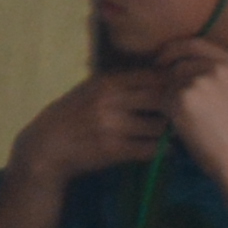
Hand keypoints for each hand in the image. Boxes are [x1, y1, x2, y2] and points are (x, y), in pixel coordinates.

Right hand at [7, 63, 176, 191]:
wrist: (45, 146)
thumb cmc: (70, 116)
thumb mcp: (89, 90)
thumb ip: (119, 83)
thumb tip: (161, 76)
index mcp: (106, 82)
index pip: (154, 76)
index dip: (173, 84)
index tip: (178, 93)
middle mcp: (110, 101)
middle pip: (163, 98)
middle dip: (176, 107)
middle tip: (181, 115)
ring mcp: (112, 126)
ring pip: (160, 126)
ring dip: (169, 132)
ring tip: (172, 134)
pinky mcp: (114, 150)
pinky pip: (151, 149)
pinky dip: (161, 151)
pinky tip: (163, 151)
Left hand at [142, 37, 227, 227]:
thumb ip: (219, 78)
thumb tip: (185, 69)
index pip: (195, 44)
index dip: (175, 51)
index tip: (163, 61)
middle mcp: (219, 67)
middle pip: (178, 62)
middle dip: (170, 78)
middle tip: (171, 97)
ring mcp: (200, 81)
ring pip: (168, 82)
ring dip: (169, 97)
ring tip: (187, 118)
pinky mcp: (182, 99)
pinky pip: (162, 99)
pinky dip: (165, 111)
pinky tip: (181, 126)